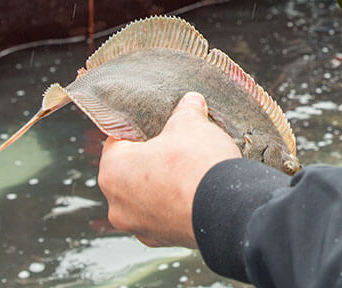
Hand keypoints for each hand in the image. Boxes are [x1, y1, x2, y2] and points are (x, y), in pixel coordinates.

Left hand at [99, 92, 240, 247]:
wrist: (228, 210)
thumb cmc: (197, 166)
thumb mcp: (191, 124)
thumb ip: (186, 110)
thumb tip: (191, 102)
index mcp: (113, 170)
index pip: (116, 140)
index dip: (138, 128)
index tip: (157, 124)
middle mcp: (117, 203)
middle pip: (130, 170)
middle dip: (151, 157)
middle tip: (176, 145)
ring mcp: (138, 225)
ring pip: (145, 196)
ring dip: (162, 183)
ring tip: (189, 170)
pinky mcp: (161, 239)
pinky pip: (163, 215)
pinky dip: (175, 203)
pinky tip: (195, 191)